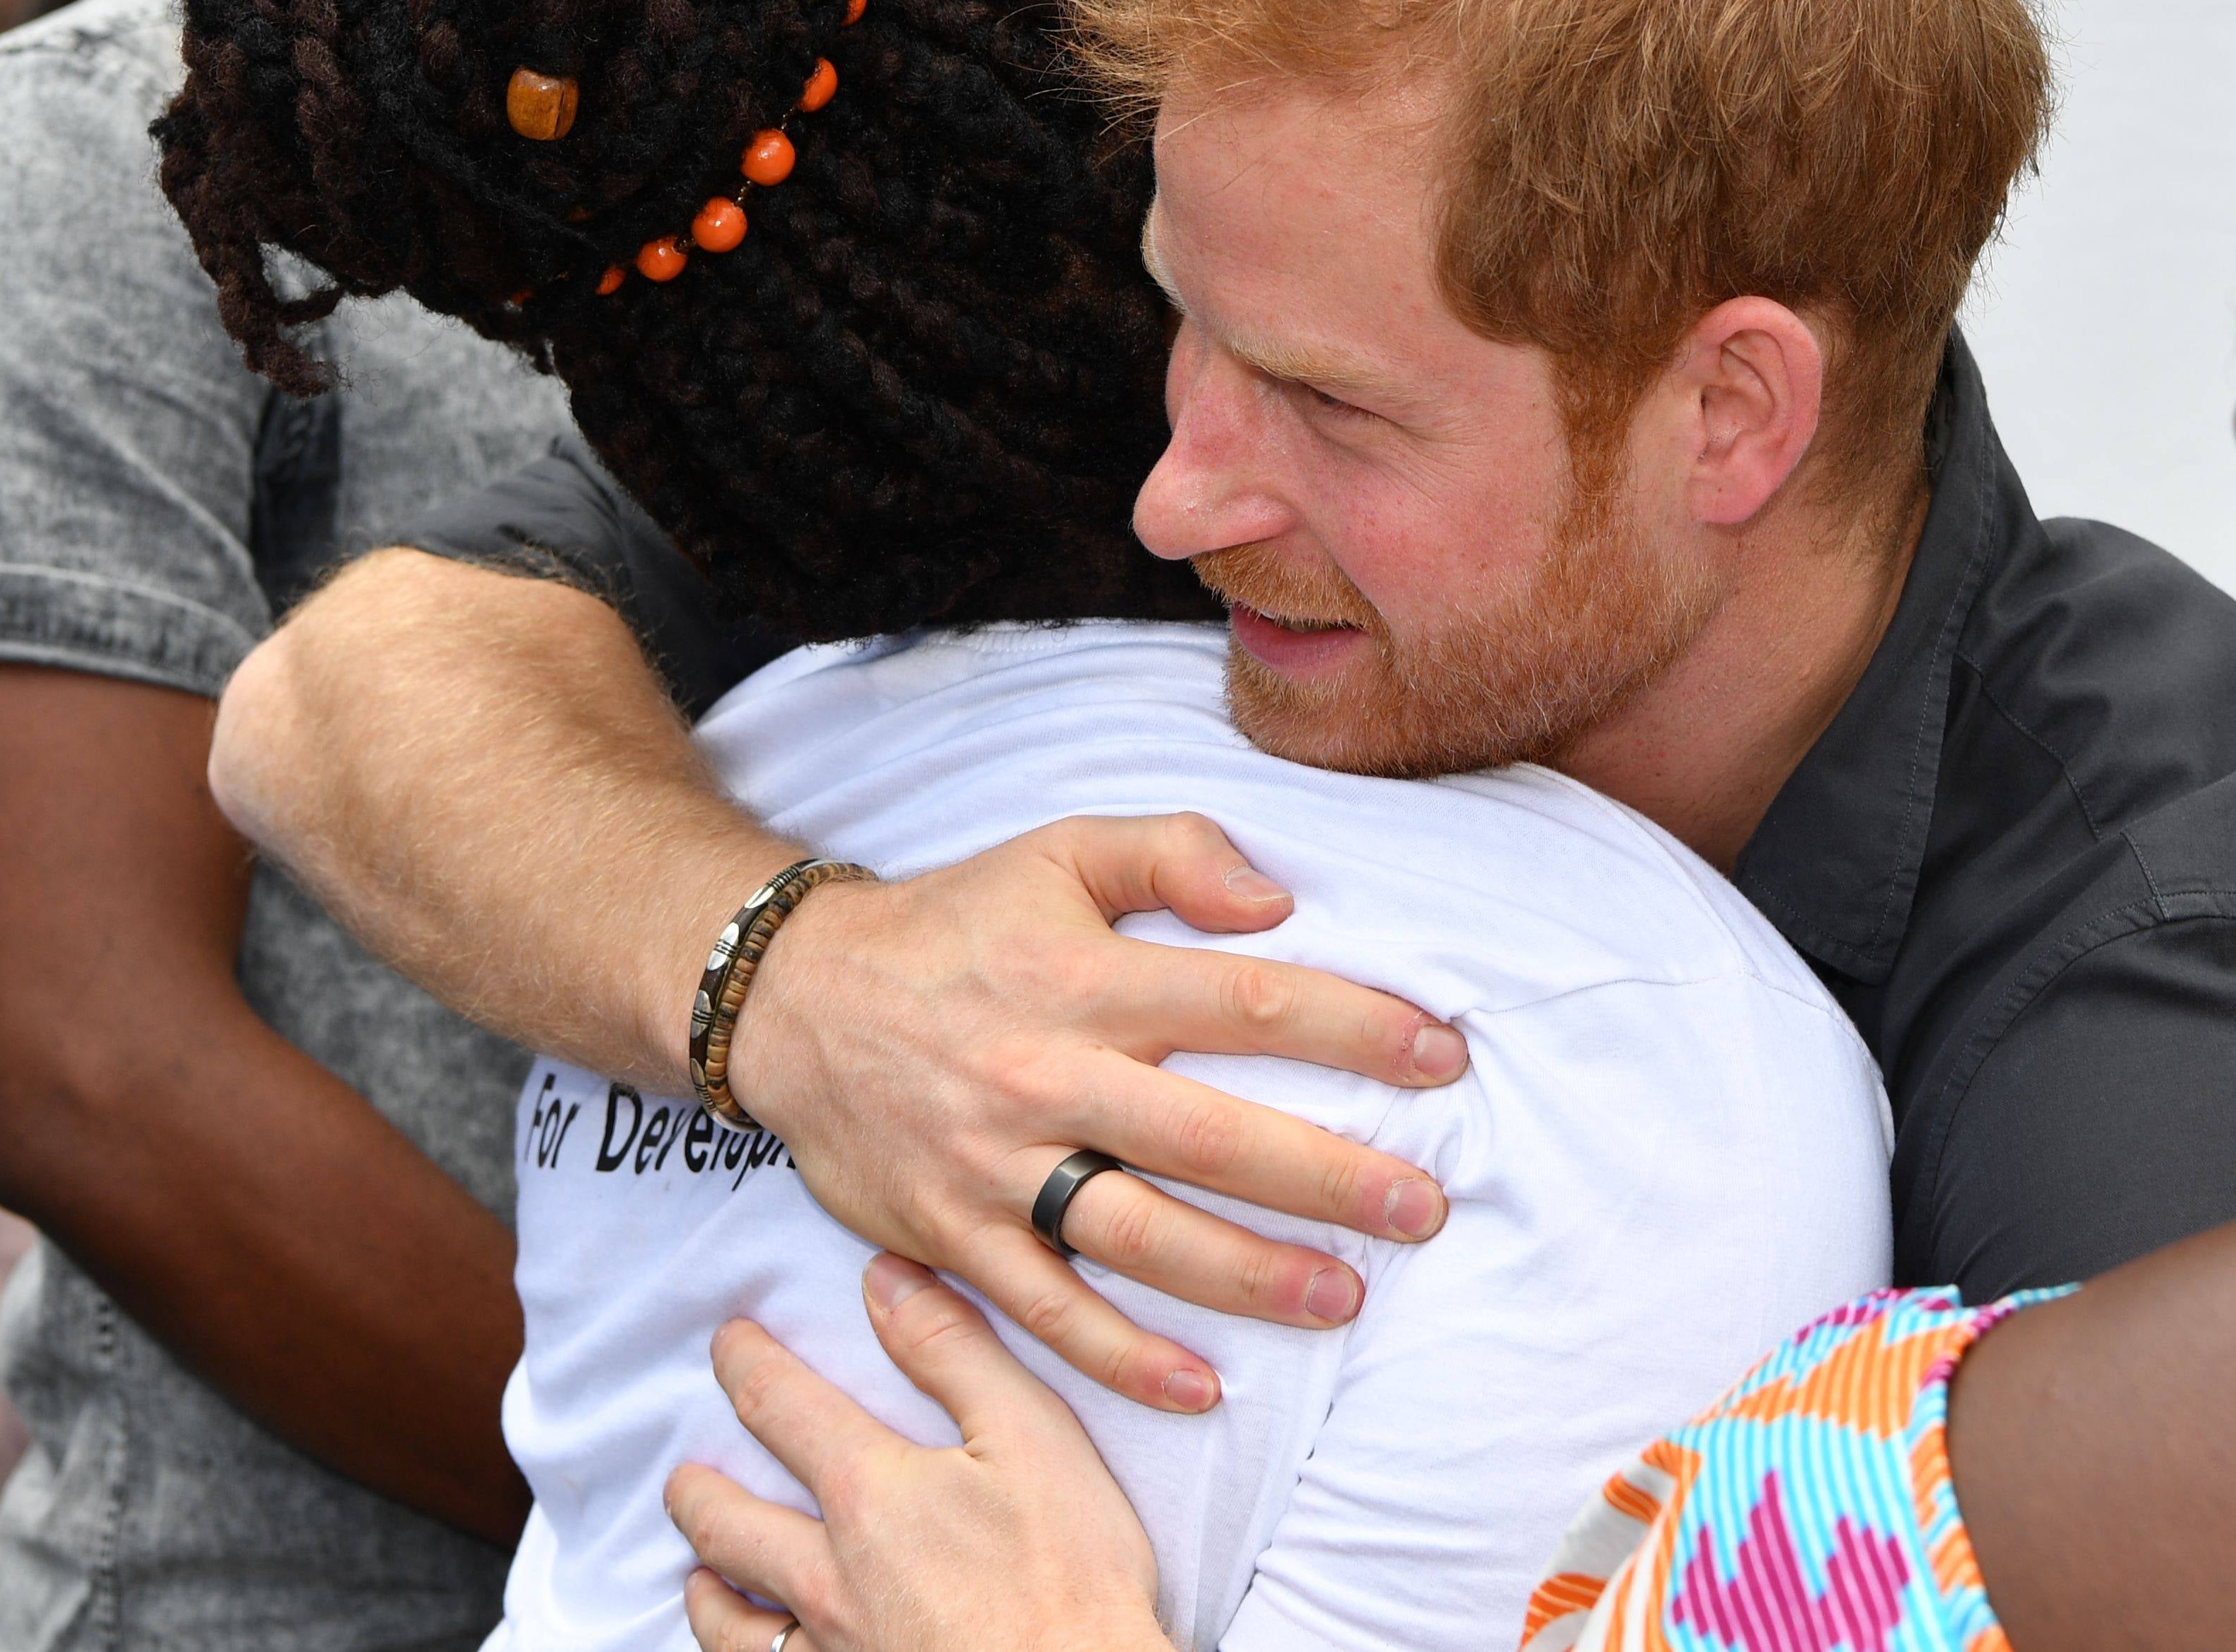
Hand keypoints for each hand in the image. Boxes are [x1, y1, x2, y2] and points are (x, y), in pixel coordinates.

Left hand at [672, 1257, 1171, 1651]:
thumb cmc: (1071, 1575)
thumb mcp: (1032, 1436)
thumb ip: (953, 1352)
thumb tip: (884, 1279)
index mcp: (868, 1492)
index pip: (778, 1405)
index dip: (745, 1362)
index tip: (728, 1341)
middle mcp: (825, 1574)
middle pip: (724, 1522)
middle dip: (696, 1489)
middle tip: (686, 1473)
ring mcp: (828, 1647)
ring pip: (727, 1617)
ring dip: (706, 1583)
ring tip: (702, 1567)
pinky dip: (741, 1651)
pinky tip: (751, 1646)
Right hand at [735, 813, 1465, 1412]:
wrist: (791, 999)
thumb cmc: (953, 923)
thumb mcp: (1058, 850)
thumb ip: (1173, 851)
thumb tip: (1277, 901)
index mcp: (1084, 979)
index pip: (1245, 1004)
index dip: (1354, 1029)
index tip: (1444, 1058)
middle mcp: (1045, 1075)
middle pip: (1209, 1137)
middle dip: (1328, 1178)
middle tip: (1424, 1208)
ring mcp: (995, 1168)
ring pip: (1139, 1236)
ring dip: (1248, 1277)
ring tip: (1344, 1298)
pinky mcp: (952, 1236)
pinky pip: (1046, 1312)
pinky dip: (1121, 1357)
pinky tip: (1201, 1385)